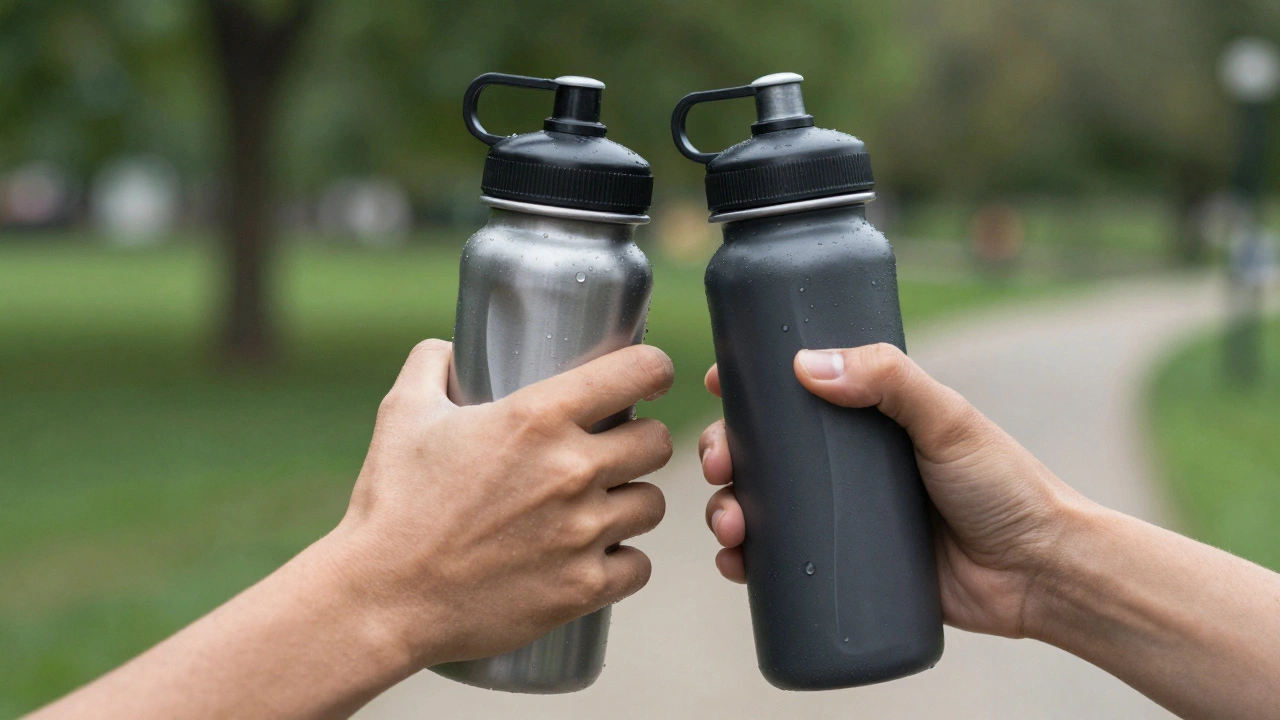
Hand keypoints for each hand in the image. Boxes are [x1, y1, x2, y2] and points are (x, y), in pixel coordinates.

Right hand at [335, 339, 673, 666]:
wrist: (381, 598)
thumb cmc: (391, 502)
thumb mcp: (404, 412)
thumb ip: (431, 364)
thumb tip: (449, 347)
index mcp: (537, 417)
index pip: (640, 370)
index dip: (652, 369)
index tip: (648, 377)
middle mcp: (572, 470)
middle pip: (657, 441)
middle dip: (639, 441)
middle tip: (612, 452)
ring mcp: (583, 533)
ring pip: (653, 504)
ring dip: (631, 502)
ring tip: (600, 508)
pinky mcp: (583, 588)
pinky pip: (639, 566)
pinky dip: (622, 562)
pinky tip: (597, 557)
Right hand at [700, 343, 1085, 638]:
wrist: (1040, 574)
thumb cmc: (1007, 486)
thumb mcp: (949, 420)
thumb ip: (891, 381)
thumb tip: (806, 364)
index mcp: (866, 419)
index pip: (792, 394)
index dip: (748, 390)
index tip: (718, 386)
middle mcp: (846, 466)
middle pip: (762, 452)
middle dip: (723, 455)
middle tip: (718, 466)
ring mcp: (842, 518)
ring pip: (762, 507)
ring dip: (726, 510)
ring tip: (728, 527)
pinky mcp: (845, 570)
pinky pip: (781, 564)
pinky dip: (746, 562)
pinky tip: (734, 565)